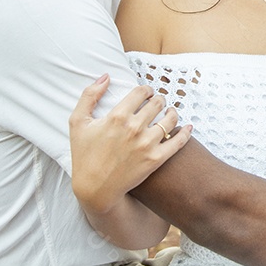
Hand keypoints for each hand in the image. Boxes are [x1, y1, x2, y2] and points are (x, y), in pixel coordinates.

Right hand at [69, 75, 191, 214]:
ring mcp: (147, 144)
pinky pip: (178, 142)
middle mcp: (134, 128)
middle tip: (158, 103)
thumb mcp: (78, 122)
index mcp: (117, 116)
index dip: (146, 89)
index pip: (141, 92)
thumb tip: (106, 76)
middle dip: (158, 100)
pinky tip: (188, 127)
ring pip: (170, 119)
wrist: (95, 189)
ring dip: (171, 113)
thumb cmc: (84, 155)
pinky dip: (186, 132)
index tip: (146, 93)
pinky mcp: (156, 160)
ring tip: (170, 113)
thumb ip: (89, 95)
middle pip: (157, 103)